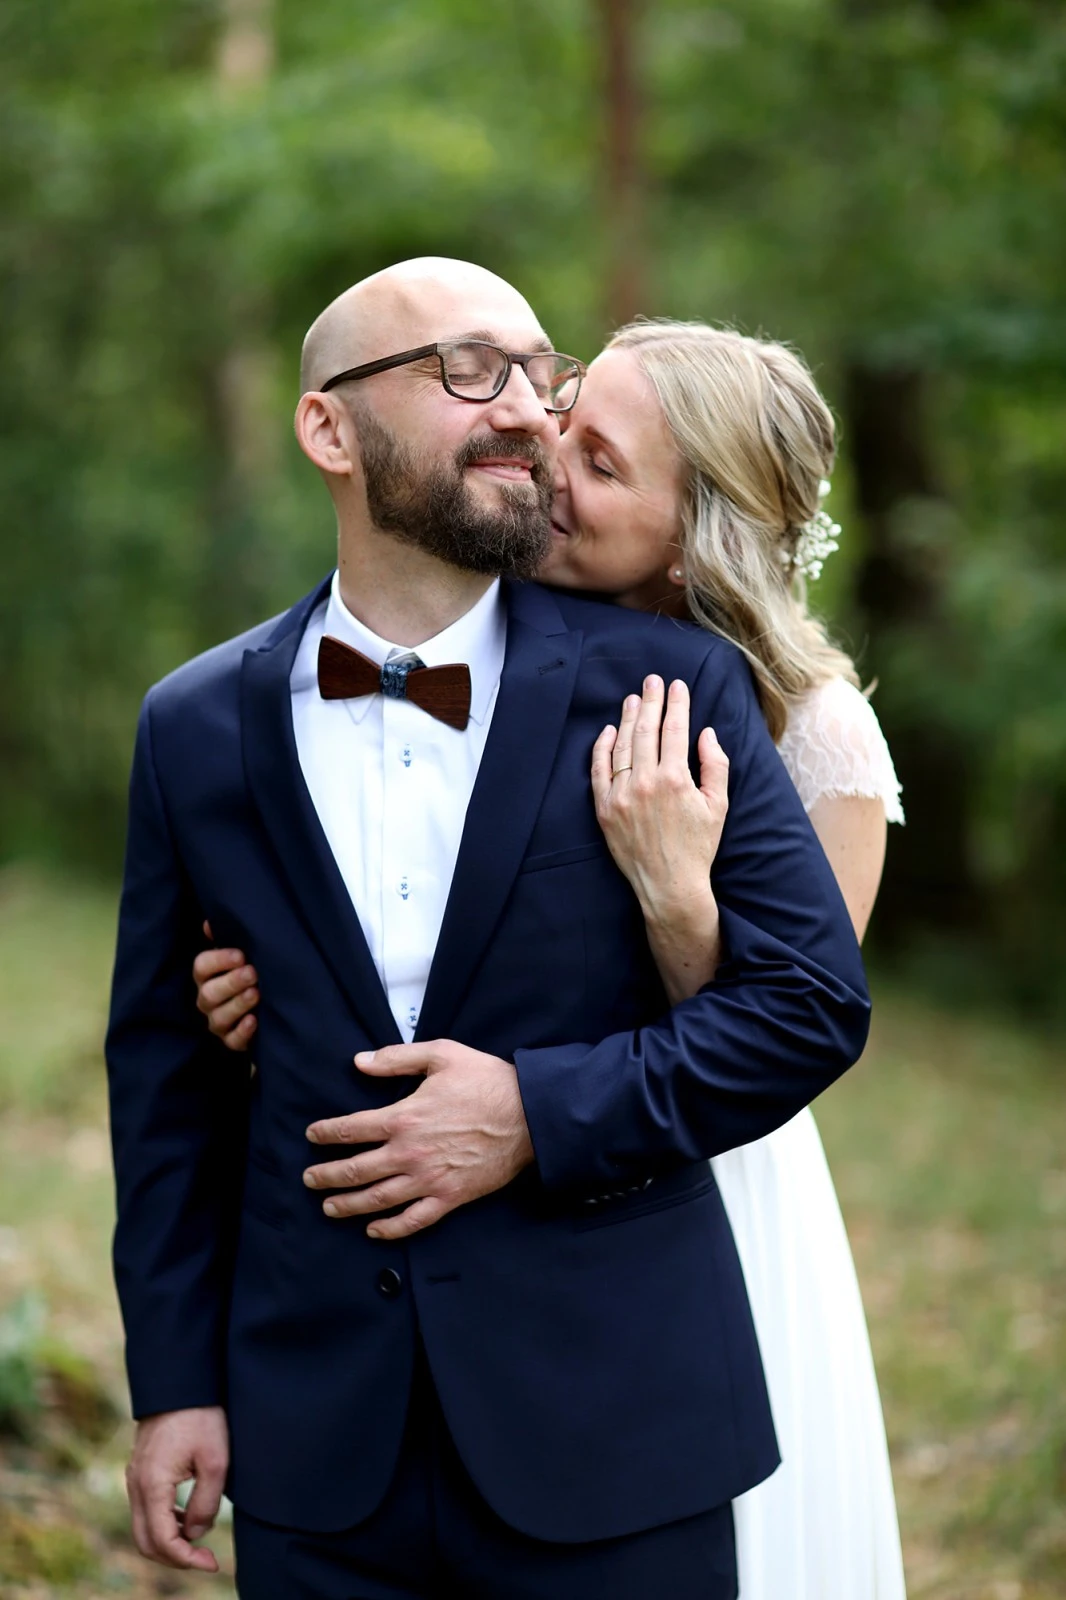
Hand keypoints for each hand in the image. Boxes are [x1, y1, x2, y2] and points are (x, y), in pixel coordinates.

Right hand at [126, 1406, 228, 1570]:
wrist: (181, 1381)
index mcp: (152, 1485)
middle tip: (206, 1559)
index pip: (162, 1541)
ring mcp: (133, 1477)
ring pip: (143, 1527)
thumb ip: (206, 1504)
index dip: (186, 1560)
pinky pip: (145, 1510)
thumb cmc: (201, 1416)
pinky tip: (188, 1519)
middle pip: (146, 1541)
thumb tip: (196, 1535)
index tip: (211, 1562)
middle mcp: (135, 1485)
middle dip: (175, 1557)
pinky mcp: (139, 1470)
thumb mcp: (215, 1461)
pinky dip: (163, 1523)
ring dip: (169, 1541)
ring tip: (200, 1542)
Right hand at [194, 921, 257, 1050]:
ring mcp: (217, 1022)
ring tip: (256, 993)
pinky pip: (232, 1040)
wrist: (261, 1006)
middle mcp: (207, 999)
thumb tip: (209, 923)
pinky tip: (254, 1020)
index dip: (219, 960)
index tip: (241, 955)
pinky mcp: (231, 1040)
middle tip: (252, 972)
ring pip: (220, 1017)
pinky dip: (242, 1032)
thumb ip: (225, 939)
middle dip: (231, 982)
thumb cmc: (244, 973)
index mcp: (205, 976)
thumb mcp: (237, 955)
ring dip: (238, 1005)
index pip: (201, 967)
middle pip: (210, 993)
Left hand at [303, 1041, 534, 1239]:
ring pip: (377, 1199)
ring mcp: (428, 1179)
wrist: (530, 1115)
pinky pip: (413, 1220)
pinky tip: (374, 1231)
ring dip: (347, 1205)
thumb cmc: (487, 1081)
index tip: (312, 1135)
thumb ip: (397, 1058)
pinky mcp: (449, 1198)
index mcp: (403, 1117)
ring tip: (329, 1207)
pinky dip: (390, 1229)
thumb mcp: (441, 1055)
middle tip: (309, 1179)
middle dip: (326, 1176)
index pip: (350, 1129)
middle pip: (355, 1170)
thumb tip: (359, 1061)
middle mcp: (409, 1153)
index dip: (325, 1133)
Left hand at [591, 675, 729, 918]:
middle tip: (653, 681)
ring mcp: (621, 796)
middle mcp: (646, 783)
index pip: (675, 730)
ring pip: (622, 746)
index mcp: (676, 779)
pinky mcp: (605, 809)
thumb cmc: (698, 846)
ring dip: (628, 719)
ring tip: (633, 699)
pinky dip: (602, 747)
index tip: (678, 685)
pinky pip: (599, 770)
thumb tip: (707, 733)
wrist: (669, 885)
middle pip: (646, 731)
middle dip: (651, 701)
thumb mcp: (718, 805)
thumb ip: (716, 765)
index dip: (677, 704)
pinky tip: (609, 731)